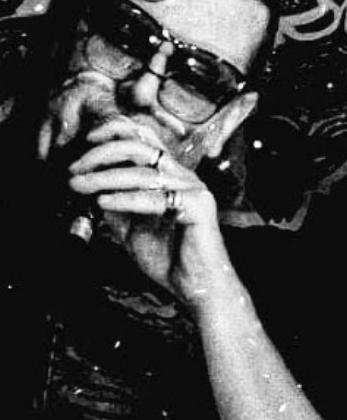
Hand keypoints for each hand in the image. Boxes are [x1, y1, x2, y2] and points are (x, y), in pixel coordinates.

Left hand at [68, 117, 234, 312]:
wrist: (197, 286)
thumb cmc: (169, 259)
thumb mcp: (130, 229)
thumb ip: (114, 207)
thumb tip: (87, 187)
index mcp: (172, 176)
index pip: (145, 139)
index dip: (115, 132)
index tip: (86, 141)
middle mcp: (184, 177)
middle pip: (142, 147)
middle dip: (102, 154)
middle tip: (74, 170)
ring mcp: (194, 190)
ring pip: (144, 173)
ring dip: (105, 177)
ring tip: (79, 186)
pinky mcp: (199, 207)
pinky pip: (156, 199)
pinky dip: (125, 199)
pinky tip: (102, 202)